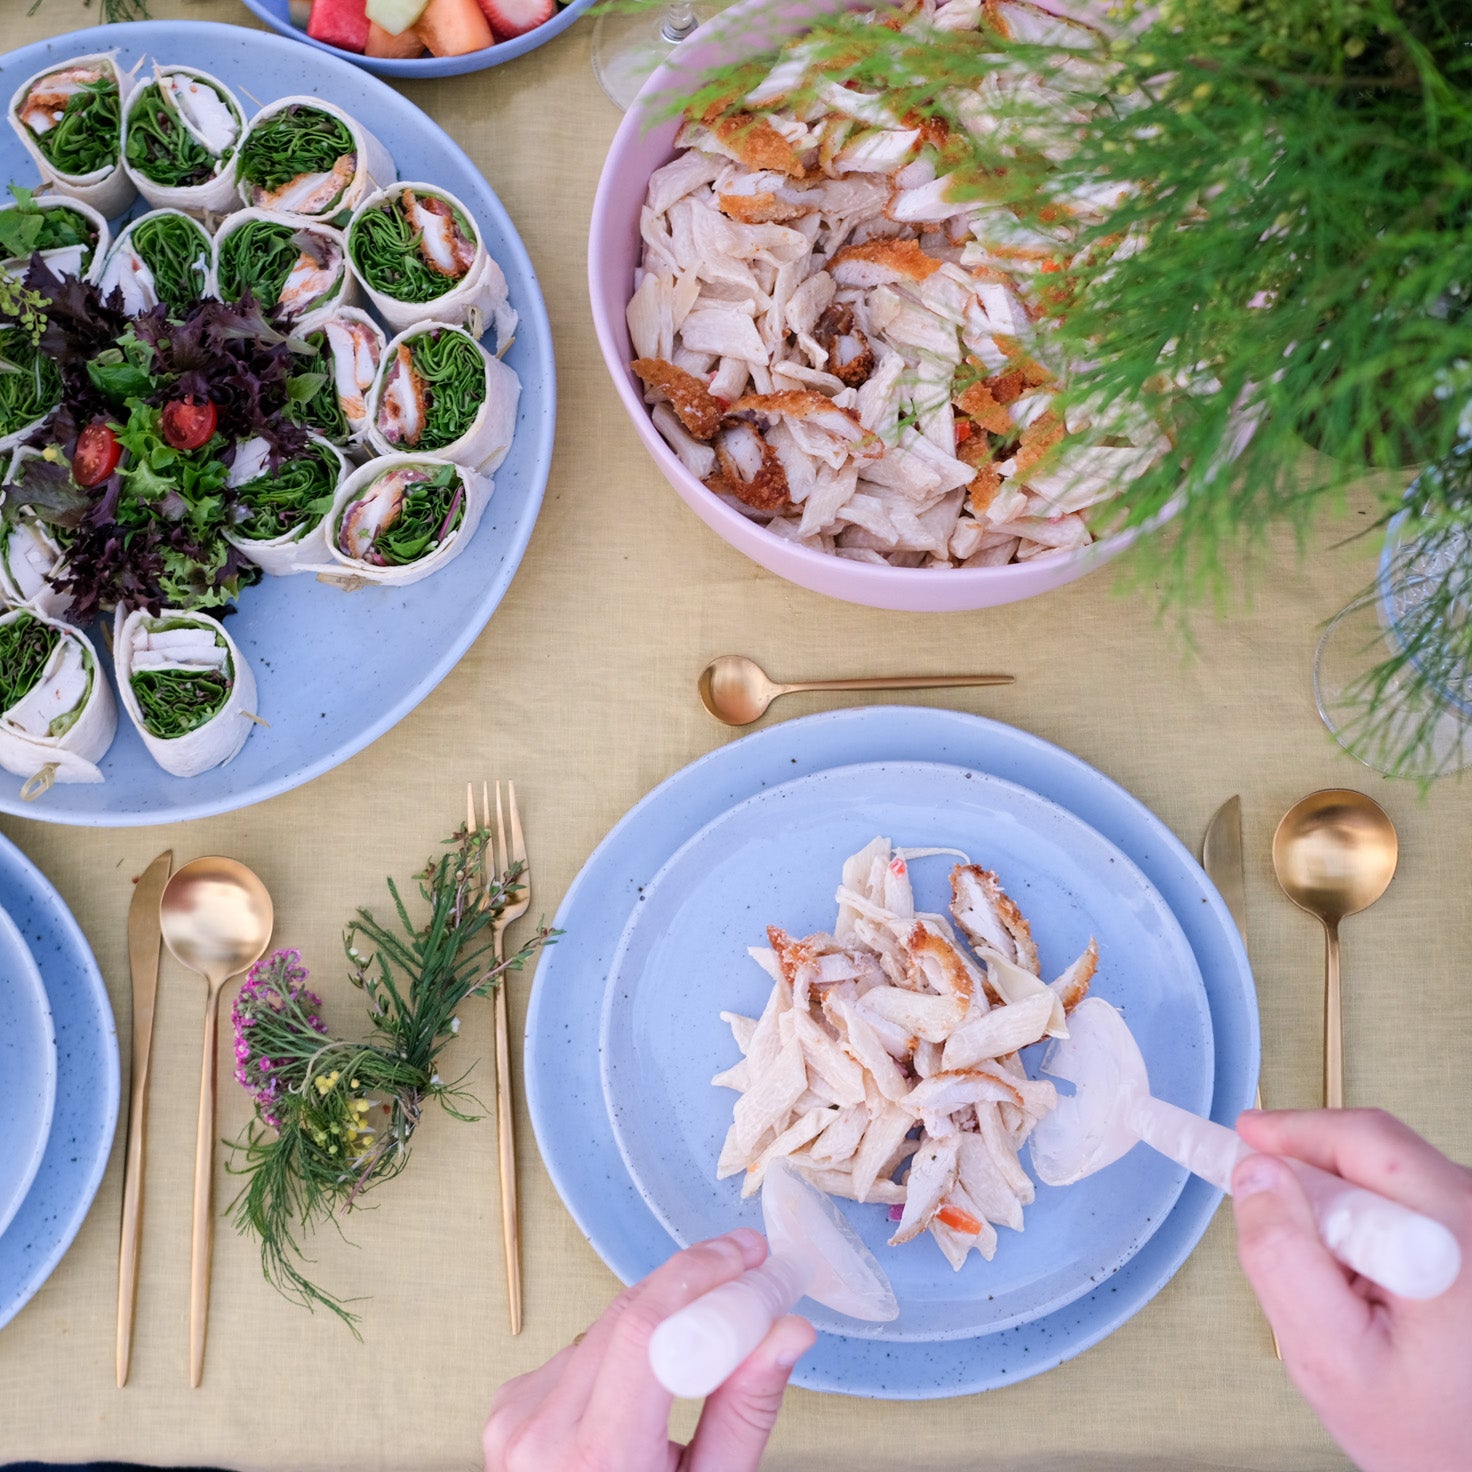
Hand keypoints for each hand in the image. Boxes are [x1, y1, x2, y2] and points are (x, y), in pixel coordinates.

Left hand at [484, 1229, 814, 1471]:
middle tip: (749, 1264)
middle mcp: (542, 1433)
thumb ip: (746, 1411)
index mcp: (597, 1460)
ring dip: (661, 1315)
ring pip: (605, 1326)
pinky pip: (579, 1351)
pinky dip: (622, 1348)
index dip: (705, 1276)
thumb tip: (787, 1331)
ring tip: (712, 1321)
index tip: (753, 1257)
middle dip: (696, 1280)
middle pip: (629, 1314)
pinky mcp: (508, 1409)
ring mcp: (516, 1419)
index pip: (648, 1328)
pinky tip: (649, 1372)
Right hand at [1232, 1108, 1471, 1471]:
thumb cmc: (1420, 1428)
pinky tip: (1357, 1275)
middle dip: (1311, 1169)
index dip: (1294, 1132)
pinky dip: (1369, 1218)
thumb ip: (1283, 1259)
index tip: (1242, 1138)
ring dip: (1341, 1199)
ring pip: (1393, 1174)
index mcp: (1450, 1239)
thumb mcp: (1327, 1357)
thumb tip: (1256, 1173)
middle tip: (1262, 1201)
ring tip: (1321, 1269)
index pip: (1362, 1143)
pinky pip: (1412, 1199)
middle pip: (1378, 1150)